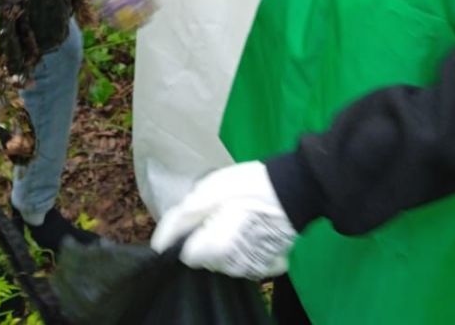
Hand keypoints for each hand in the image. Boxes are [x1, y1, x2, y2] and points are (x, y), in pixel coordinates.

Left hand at [150, 161, 295, 277]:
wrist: (293, 187)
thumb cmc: (248, 185)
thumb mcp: (208, 190)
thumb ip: (181, 219)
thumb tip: (160, 244)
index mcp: (215, 250)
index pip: (184, 252)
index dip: (188, 230)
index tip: (201, 212)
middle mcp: (232, 267)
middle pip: (203, 257)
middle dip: (204, 235)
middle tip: (221, 208)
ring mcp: (251, 269)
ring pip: (222, 260)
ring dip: (222, 240)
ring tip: (237, 214)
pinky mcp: (267, 265)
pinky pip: (244, 260)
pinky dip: (243, 246)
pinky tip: (250, 226)